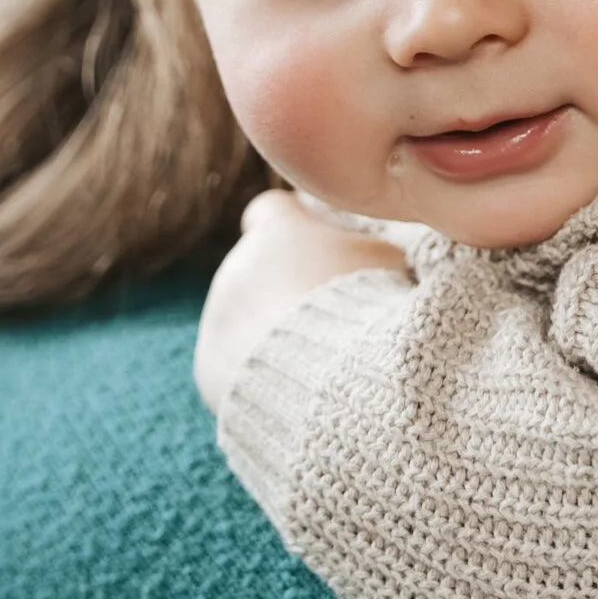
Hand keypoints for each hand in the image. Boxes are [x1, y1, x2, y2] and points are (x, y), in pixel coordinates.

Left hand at [195, 190, 406, 414]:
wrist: (334, 385)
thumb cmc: (370, 313)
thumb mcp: (387, 260)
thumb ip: (364, 245)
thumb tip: (370, 246)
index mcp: (278, 231)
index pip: (273, 209)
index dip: (295, 226)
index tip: (315, 245)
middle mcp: (238, 266)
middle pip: (263, 270)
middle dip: (291, 288)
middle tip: (334, 316)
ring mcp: (218, 317)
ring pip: (247, 318)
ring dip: (276, 333)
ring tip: (322, 361)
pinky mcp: (209, 366)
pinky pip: (239, 365)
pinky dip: (264, 373)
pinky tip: (298, 388)